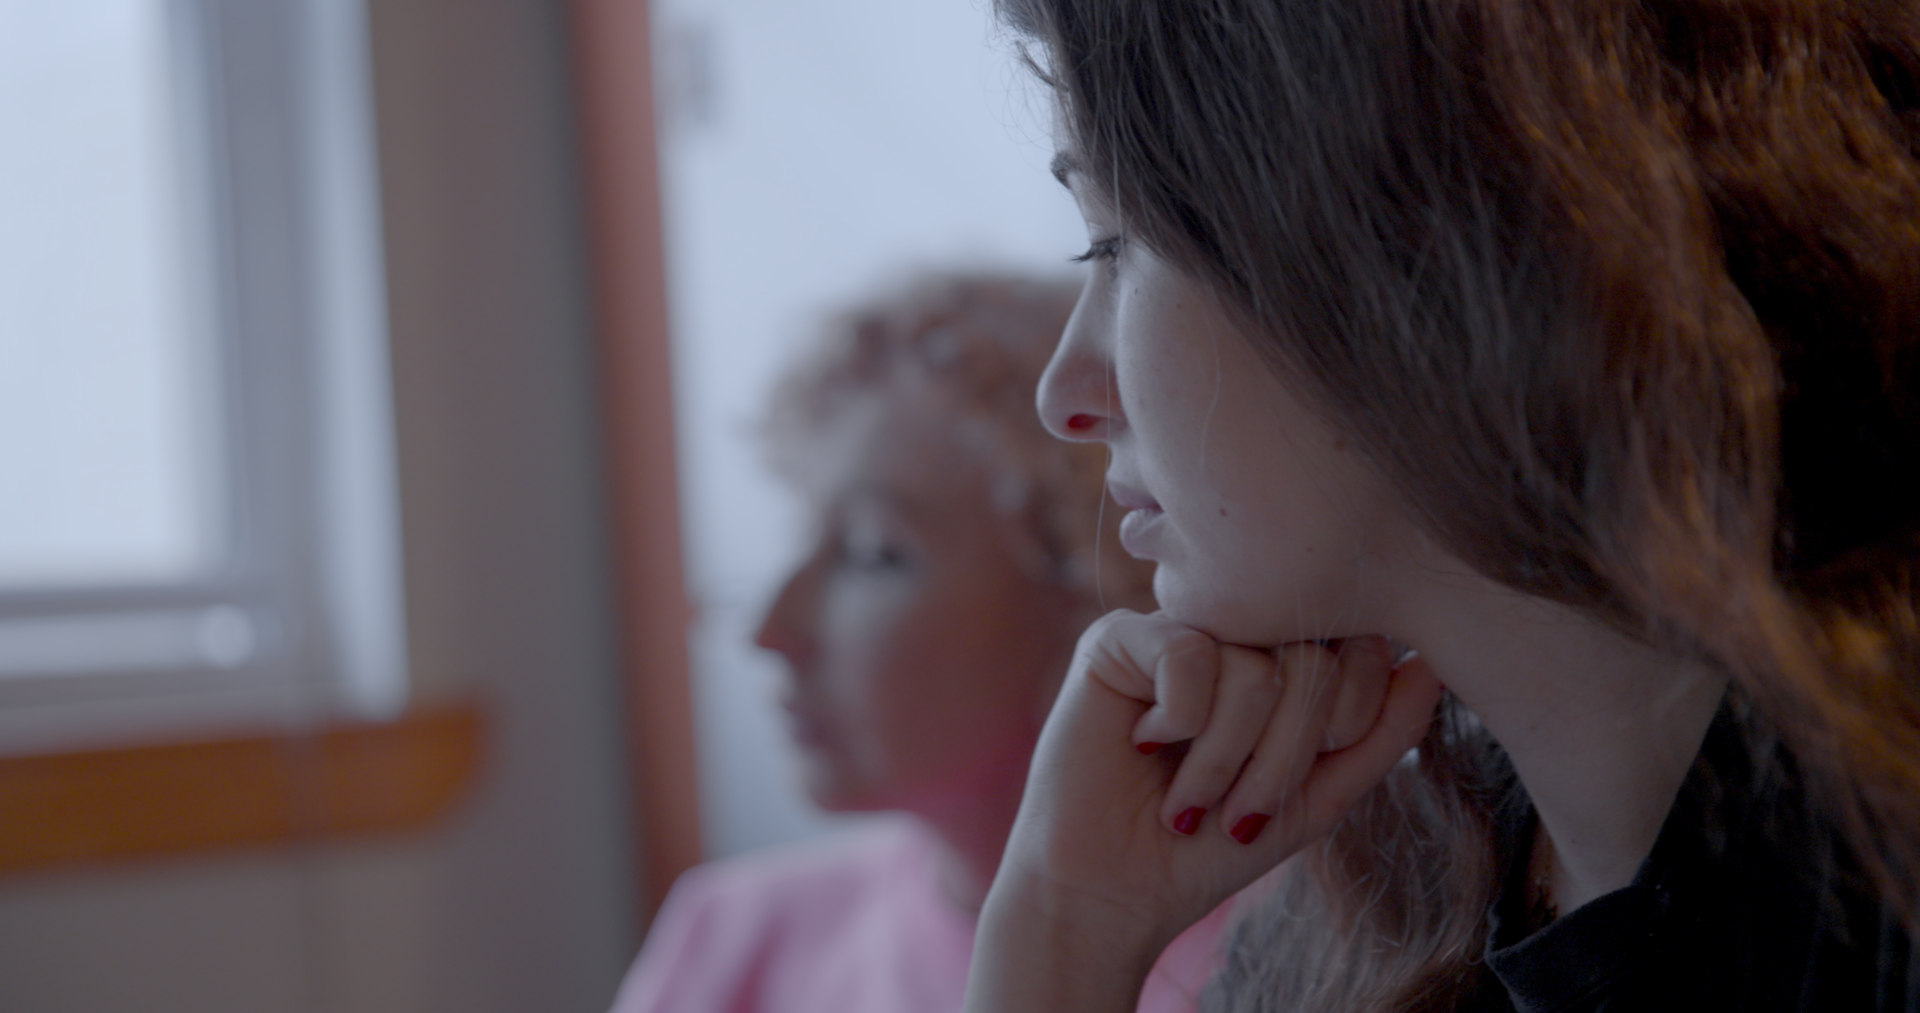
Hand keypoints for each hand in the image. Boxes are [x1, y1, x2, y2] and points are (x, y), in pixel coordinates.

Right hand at [965, 610, 1442, 1012]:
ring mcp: (1176, 631)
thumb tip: (1432, 662)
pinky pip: (1189, 655)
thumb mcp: (1316, 795)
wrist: (1114, 892)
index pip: (1357, 649)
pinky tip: (1145, 745)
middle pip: (1312, 659)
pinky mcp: (1118, 640)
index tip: (1285, 790)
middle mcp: (1232, 635)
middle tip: (1236, 808)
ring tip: (1189, 797)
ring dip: (1227, 758)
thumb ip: (1379, 733)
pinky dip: (1181, 724)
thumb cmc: (1208, 845)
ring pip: (1255, 667)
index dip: (1342, 725)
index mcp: (1283, 662)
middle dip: (1284, 757)